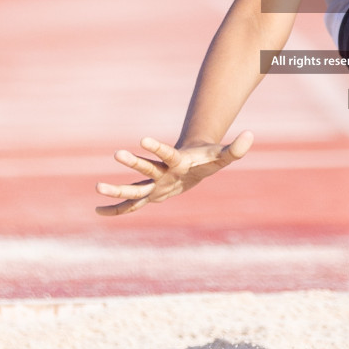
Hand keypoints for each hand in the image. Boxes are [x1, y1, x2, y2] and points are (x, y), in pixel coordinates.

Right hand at [94, 132, 253, 215]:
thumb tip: (251, 136)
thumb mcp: (223, 157)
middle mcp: (161, 171)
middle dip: (133, 162)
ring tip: (97, 188)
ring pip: (133, 188)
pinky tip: (98, 213)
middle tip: (117, 153)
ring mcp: (153, 183)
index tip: (143, 138)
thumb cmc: (208, 160)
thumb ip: (236, 149)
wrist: (192, 161)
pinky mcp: (149, 194)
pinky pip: (131, 205)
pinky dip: (116, 209)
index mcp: (177, 161)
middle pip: (146, 167)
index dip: (157, 146)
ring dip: (117, 189)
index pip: (167, 153)